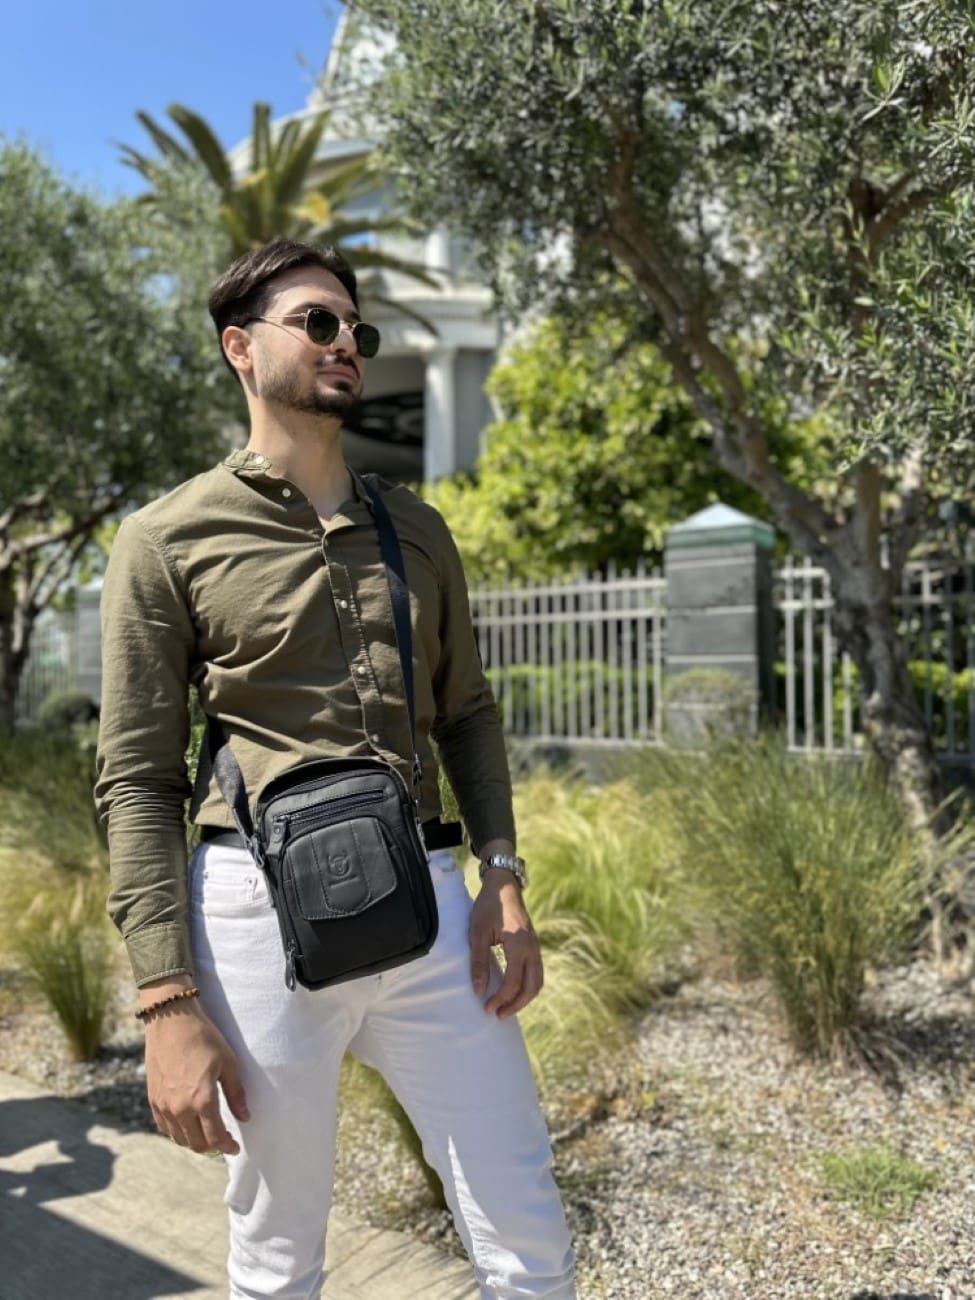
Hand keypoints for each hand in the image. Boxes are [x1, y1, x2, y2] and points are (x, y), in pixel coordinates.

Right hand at [144, 1000, 248, 1155]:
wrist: (171, 1021)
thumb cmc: (204, 1038)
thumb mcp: (228, 1063)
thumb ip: (236, 1094)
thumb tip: (245, 1117)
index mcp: (202, 1100)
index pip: (216, 1137)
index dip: (227, 1146)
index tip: (235, 1147)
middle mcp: (180, 1108)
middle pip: (197, 1143)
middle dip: (212, 1147)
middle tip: (223, 1141)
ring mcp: (164, 1106)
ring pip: (179, 1139)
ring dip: (194, 1142)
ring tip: (206, 1134)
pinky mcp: (153, 1100)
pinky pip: (165, 1127)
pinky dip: (177, 1132)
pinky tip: (187, 1125)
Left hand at [469, 873, 542, 1017]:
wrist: (504, 886)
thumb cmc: (488, 906)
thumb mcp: (477, 932)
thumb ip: (478, 961)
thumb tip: (478, 990)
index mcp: (519, 944)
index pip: (514, 981)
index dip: (501, 998)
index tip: (486, 1007)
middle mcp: (532, 948)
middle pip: (532, 987)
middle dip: (516, 1005)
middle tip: (497, 1014)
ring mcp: (536, 948)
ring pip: (537, 982)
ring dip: (524, 999)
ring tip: (505, 1008)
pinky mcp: (534, 947)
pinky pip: (536, 973)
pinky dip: (527, 987)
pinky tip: (512, 992)